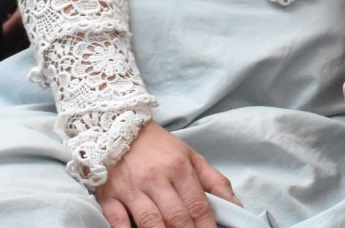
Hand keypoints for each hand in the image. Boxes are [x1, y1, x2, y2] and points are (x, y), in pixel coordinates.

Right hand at [96, 120, 237, 227]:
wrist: (116, 127)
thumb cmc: (159, 147)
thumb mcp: (191, 157)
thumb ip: (214, 182)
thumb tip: (236, 206)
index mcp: (179, 168)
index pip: (198, 205)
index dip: (207, 227)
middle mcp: (156, 178)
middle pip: (176, 216)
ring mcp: (131, 188)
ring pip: (150, 221)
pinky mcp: (108, 195)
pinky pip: (117, 220)